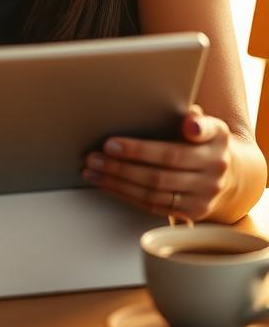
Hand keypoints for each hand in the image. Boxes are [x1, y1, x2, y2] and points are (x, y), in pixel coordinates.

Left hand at [81, 105, 230, 220]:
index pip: (172, 150)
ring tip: (93, 170)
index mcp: (214, 145)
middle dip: (120, 167)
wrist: (232, 173)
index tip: (111, 144)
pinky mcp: (193, 212)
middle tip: (93, 156)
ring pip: (153, 193)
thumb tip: (189, 115)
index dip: (140, 149)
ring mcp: (203, 197)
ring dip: (117, 182)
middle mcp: (212, 174)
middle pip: (157, 174)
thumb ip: (196, 120)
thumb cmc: (206, 142)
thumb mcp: (208, 124)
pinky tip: (106, 184)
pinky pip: (153, 206)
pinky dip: (126, 195)